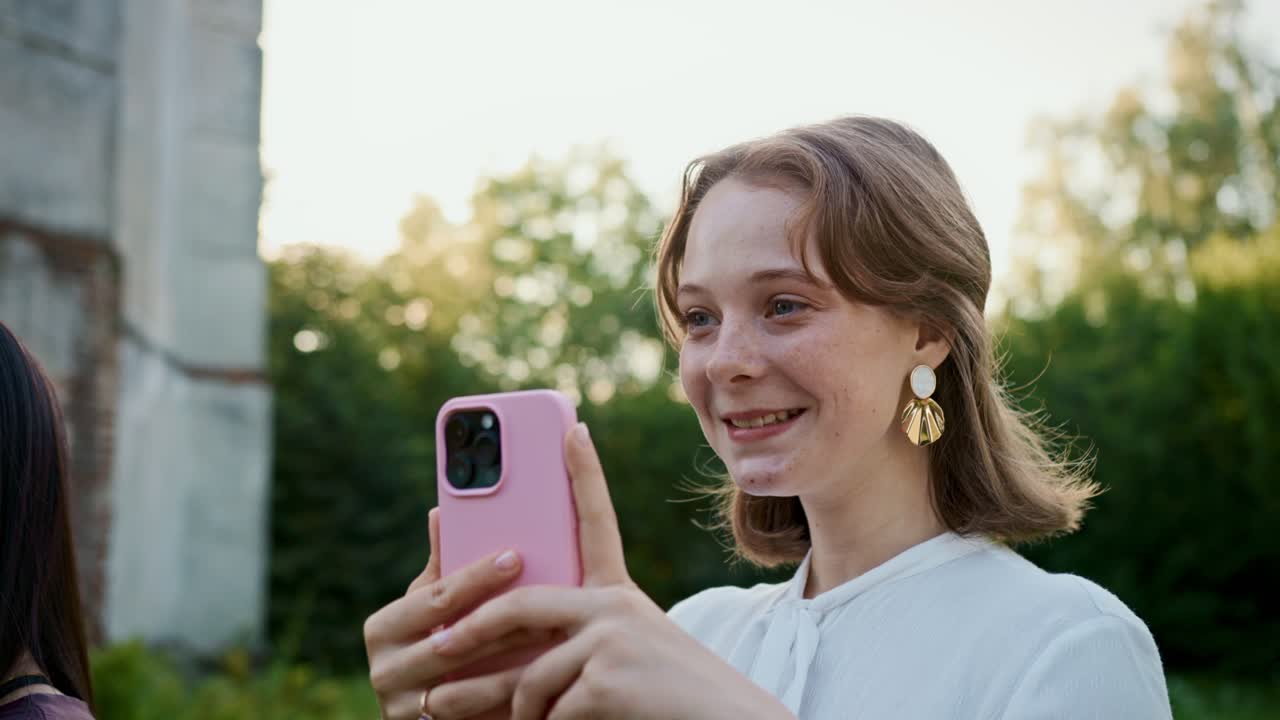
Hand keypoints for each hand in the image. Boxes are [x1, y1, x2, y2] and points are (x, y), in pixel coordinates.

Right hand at [363, 508, 558, 719]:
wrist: (429, 717)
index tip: (517, 556)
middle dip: (507, 622)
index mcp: (383, 628)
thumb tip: (439, 510)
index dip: (478, 577)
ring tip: (557, 641)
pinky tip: (544, 683)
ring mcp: (403, 709)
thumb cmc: (436, 644)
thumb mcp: (430, 608)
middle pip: (454, 642)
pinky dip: (511, 702)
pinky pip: (475, 719)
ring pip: (467, 688)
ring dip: (516, 667)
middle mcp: (384, 670)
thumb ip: (440, 567)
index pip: (436, 597)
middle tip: (552, 602)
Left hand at [422, 423, 795, 719]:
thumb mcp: (627, 654)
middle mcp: (616, 604)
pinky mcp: (607, 676)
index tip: (573, 430)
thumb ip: (582, 636)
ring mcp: (613, 637)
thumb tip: (519, 638)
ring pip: (531, 674)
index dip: (586, 473)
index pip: (599, 521)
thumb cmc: (672, 699)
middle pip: (520, 603)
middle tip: (438, 648)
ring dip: (513, 712)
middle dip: (472, 630)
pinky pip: (550, 710)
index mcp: (620, 595)